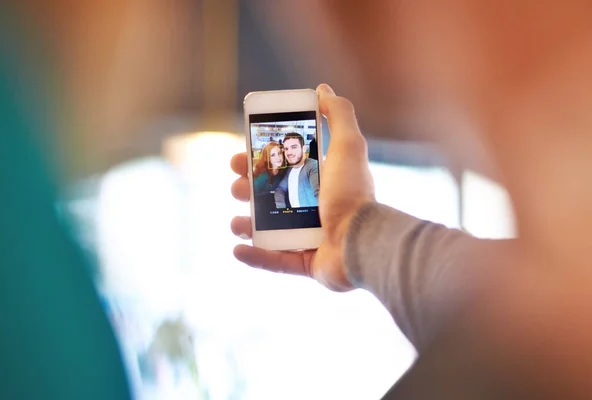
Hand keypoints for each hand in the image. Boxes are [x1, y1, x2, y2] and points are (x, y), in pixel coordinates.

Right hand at [230, 84, 374, 290]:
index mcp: (320, 182)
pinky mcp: (307, 263)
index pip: (282, 168)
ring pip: (268, 230)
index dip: (258, 161)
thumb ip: (338, 114)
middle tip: (236, 186)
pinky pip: (275, 261)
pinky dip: (254, 257)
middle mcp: (315, 209)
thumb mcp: (348, 146)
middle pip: (271, 197)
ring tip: (236, 222)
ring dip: (246, 225)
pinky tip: (238, 250)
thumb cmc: (353, 194)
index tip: (239, 156)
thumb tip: (322, 90)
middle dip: (248, 190)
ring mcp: (310, 238)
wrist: (362, 242)